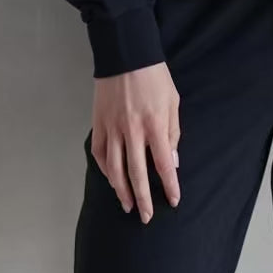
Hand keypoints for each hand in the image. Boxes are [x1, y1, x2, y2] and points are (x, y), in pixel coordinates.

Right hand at [90, 62, 180, 221]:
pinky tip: (112, 180)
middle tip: (146, 217)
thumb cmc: (155, 77)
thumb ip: (173, 132)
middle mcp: (132, 130)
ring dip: (121, 190)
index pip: (163, 163)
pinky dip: (105, 170)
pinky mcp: (98, 124)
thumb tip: (172, 162)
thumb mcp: (173, 101)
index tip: (174, 200)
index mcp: (154, 124)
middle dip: (143, 199)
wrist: (125, 55)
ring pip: (114, 168)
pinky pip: (100, 154)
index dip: (169, 185)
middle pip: (137, 173)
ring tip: (127, 205)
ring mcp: (112, 128)